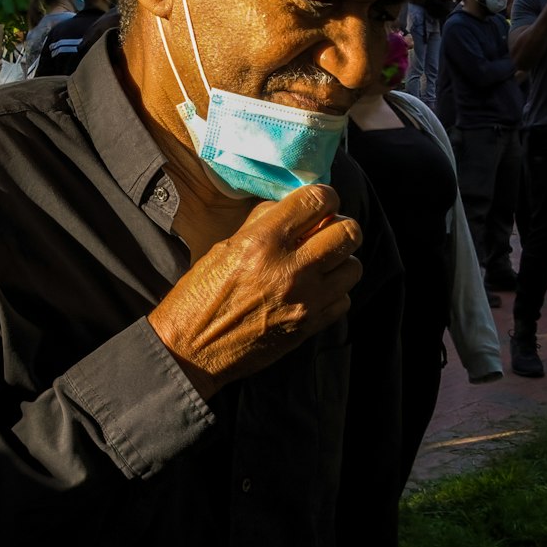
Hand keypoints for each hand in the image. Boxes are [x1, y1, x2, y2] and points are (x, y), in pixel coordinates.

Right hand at [149, 184, 362, 399]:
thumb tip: (291, 206)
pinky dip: (334, 293)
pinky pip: (344, 300)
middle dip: (340, 226)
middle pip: (348, 232)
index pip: (317, 201)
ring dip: (340, 261)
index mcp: (262, 242)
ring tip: (321, 264)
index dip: (325, 196)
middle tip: (326, 231)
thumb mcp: (224, 247)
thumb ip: (262, 223)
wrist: (192, 350)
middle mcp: (289, 269)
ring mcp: (304, 301)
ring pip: (354, 267)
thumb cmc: (201, 295)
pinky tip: (314, 291)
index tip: (320, 203)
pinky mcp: (309, 327)